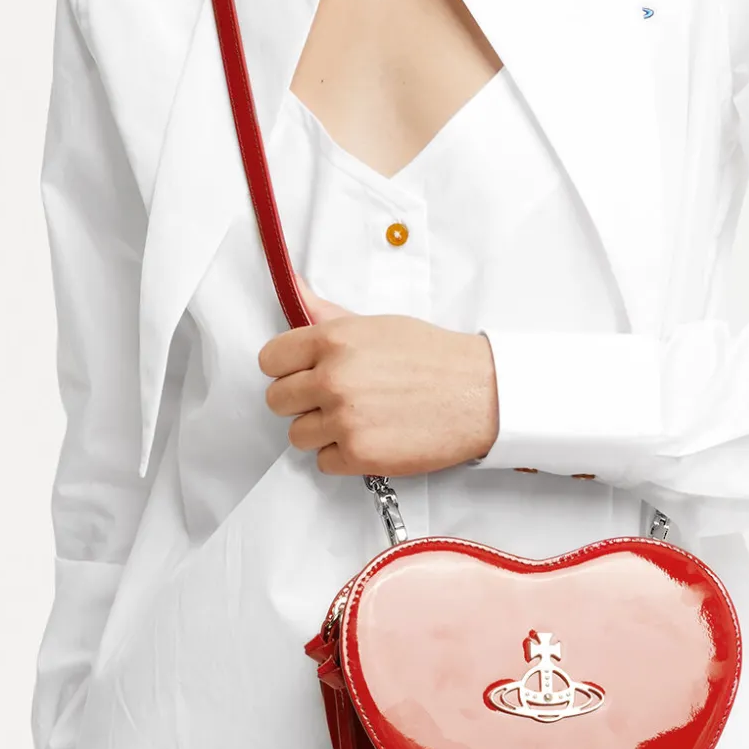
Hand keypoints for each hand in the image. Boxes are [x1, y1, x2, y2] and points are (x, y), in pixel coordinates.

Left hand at [259, 272, 499, 474]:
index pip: (270, 360)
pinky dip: (343, 455)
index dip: (287, 368)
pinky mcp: (359, 456)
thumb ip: (326, 315)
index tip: (304, 372)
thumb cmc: (431, 355)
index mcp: (333, 340)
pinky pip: (323, 461)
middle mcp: (332, 379)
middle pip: (277, 400)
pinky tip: (371, 436)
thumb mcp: (375, 324)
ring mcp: (344, 419)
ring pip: (297, 434)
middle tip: (335, 397)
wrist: (479, 393)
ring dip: (322, 430)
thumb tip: (293, 287)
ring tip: (357, 418)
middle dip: (302, 400)